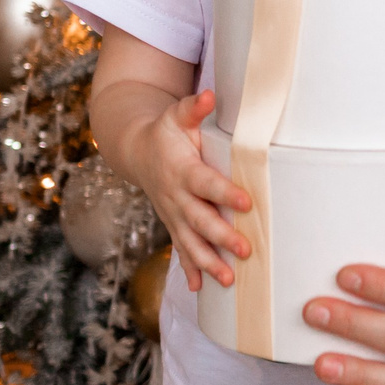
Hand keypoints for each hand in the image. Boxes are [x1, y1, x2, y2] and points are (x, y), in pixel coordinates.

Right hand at [131, 89, 253, 292]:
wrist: (138, 151)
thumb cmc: (167, 132)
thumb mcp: (176, 116)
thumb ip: (193, 108)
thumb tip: (209, 95)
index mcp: (181, 169)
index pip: (205, 183)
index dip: (224, 193)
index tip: (247, 203)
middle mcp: (176, 196)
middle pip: (200, 220)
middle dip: (221, 237)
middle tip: (245, 250)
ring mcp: (173, 214)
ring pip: (190, 242)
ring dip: (208, 262)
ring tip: (228, 280)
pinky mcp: (173, 225)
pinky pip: (180, 250)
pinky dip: (188, 269)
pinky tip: (199, 289)